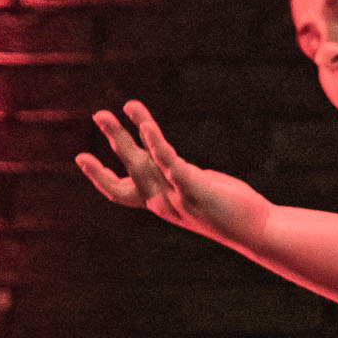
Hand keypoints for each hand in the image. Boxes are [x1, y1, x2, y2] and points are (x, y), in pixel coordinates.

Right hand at [77, 99, 271, 248]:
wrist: (257, 231)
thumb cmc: (226, 209)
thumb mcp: (192, 191)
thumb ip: (174, 176)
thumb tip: (163, 159)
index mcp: (157, 203)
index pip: (119, 192)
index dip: (98, 176)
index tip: (80, 157)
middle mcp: (161, 202)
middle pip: (128, 169)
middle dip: (113, 139)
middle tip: (98, 114)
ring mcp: (176, 197)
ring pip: (144, 163)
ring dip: (129, 134)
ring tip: (123, 106)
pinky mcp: (196, 189)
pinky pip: (170, 164)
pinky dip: (156, 144)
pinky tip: (148, 127)